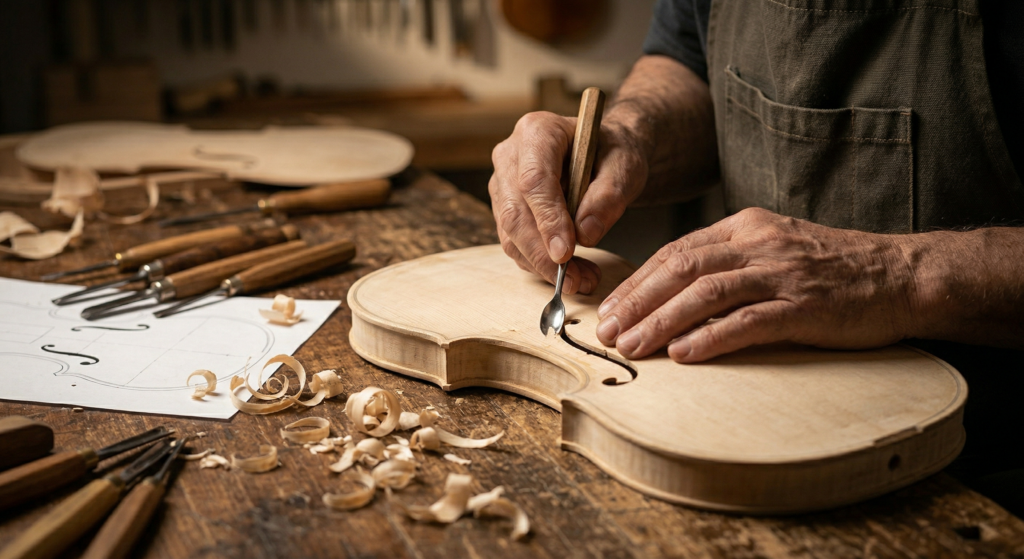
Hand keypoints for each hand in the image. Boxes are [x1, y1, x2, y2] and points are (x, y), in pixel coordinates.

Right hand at [489, 111, 648, 293]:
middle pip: (515, 212)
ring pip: (510, 233)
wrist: (603, 154)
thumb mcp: (626, 167)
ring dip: (542, 265)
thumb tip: (585, 235)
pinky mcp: (504, 208)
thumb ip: (608, 196)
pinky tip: (570, 274)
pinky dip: (539, 264)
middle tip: (575, 281)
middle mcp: (510, 155)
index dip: (547, 220)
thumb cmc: (613, 153)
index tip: (565, 254)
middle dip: (543, 253)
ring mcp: (502, 182)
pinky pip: (514, 242)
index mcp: (538, 131)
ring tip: (581, 281)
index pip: (534, 181)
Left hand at [595, 208, 918, 361]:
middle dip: (638, 301)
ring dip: (662, 320)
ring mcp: (782, 273)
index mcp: (746, 226)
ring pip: (707, 292)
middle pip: (682, 267)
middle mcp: (758, 244)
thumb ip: (728, 262)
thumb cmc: (831, 268)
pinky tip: (684, 354)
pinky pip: (749, 321)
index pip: (676, 250)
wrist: (901, 275)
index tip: (609, 308)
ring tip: (632, 346)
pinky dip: (712, 337)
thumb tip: (672, 293)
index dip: (637, 281)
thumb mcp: (774, 248)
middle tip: (606, 331)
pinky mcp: (805, 306)